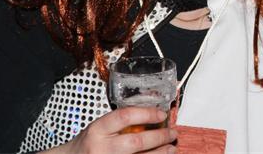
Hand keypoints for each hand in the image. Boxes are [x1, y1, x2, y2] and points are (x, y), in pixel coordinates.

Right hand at [46, 107, 176, 153]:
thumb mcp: (100, 127)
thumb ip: (122, 122)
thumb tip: (154, 115)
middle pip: (136, 142)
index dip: (147, 113)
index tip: (162, 113)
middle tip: (172, 133)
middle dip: (159, 137)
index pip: (125, 116)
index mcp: (98, 130)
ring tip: (172, 148)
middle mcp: (101, 148)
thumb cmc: (90, 142)